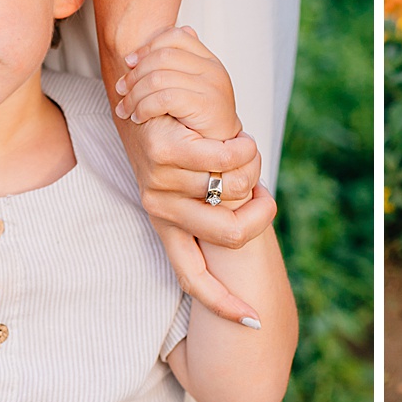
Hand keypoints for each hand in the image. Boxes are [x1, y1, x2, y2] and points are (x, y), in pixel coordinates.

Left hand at [115, 25, 240, 139]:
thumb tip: (154, 43)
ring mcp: (212, 86)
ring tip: (127, 109)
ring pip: (158, 77)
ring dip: (135, 95)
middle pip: (162, 56)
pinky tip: (138, 116)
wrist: (221, 148)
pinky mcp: (206, 105)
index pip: (175, 37)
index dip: (147, 47)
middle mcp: (213, 69)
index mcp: (209, 60)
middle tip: (120, 90)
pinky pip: (165, 98)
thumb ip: (176, 66)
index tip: (129, 63)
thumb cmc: (201, 120)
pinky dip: (145, 107)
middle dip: (134, 74)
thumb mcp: (189, 87)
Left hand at [118, 116, 277, 323]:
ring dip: (251, 174)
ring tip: (248, 154)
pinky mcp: (162, 149)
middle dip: (258, 217)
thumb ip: (210, 202)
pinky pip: (219, 161)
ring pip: (230, 194)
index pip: (191, 275)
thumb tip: (244, 232)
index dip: (221, 303)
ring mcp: (157, 181)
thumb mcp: (187, 175)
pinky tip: (244, 143)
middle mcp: (158, 207)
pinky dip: (241, 152)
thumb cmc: (170, 127)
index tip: (251, 320)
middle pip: (227, 234)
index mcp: (165, 222)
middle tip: (262, 196)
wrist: (140, 81)